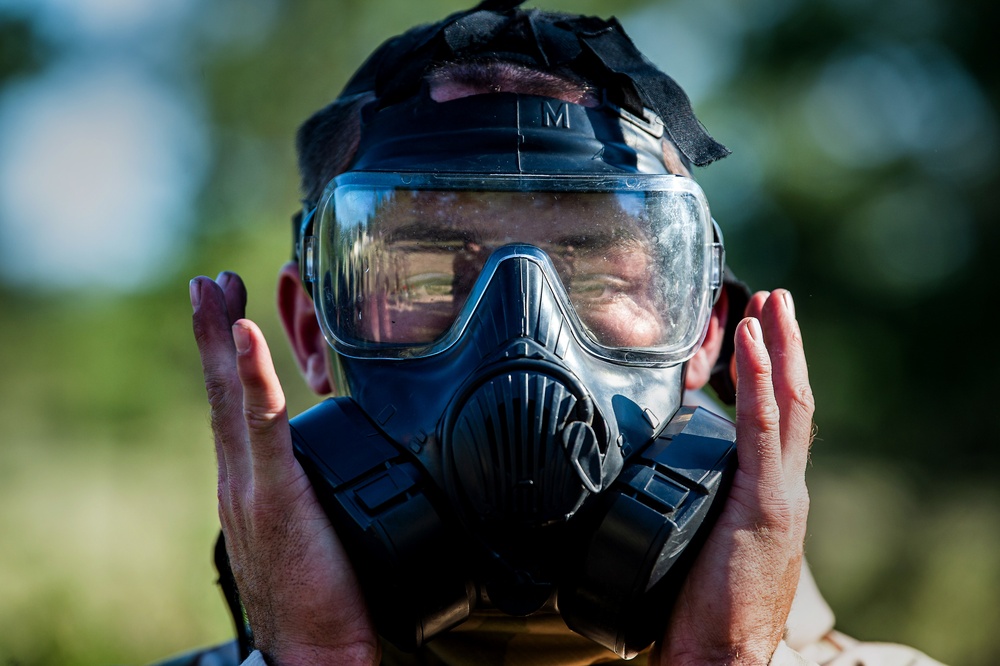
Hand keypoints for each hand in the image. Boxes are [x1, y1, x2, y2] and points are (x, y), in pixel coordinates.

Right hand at [190, 272, 378, 665]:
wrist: (312, 650)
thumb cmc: (323, 594)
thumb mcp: (312, 529)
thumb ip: (316, 492)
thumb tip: (342, 470)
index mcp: (253, 484)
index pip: (236, 409)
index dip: (232, 359)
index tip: (231, 314)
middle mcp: (241, 479)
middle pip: (224, 393)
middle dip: (215, 334)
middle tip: (211, 283)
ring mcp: (251, 486)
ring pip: (232, 399)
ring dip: (223, 339)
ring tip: (216, 290)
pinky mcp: (274, 497)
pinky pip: (261, 426)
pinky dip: (251, 376)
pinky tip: (244, 334)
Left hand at [654, 289, 813, 664]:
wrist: (721, 655)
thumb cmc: (701, 606)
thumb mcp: (699, 538)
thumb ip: (689, 500)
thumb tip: (649, 477)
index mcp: (768, 494)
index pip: (775, 420)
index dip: (771, 374)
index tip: (758, 333)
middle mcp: (783, 488)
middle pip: (793, 402)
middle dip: (787, 347)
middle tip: (778, 299)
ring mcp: (779, 494)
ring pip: (789, 406)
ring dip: (780, 349)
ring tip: (771, 303)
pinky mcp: (767, 505)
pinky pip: (764, 429)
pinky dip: (760, 381)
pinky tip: (754, 342)